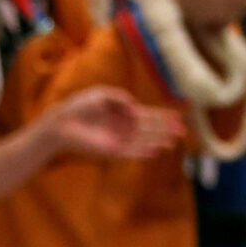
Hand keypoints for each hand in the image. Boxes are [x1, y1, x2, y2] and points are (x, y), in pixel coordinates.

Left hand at [44, 86, 185, 160]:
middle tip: (183, 131)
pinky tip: (157, 151)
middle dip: (166, 129)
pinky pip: (131, 152)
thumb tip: (136, 107)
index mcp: (122, 113)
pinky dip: (144, 151)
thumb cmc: (79, 106)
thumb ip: (120, 97)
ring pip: (144, 140)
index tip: (179, 116)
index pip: (147, 115)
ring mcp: (118, 139)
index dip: (163, 116)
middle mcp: (123, 127)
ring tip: (175, 142)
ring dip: (159, 141)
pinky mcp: (110, 150)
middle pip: (150, 129)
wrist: (62, 123)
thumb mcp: (102, 94)